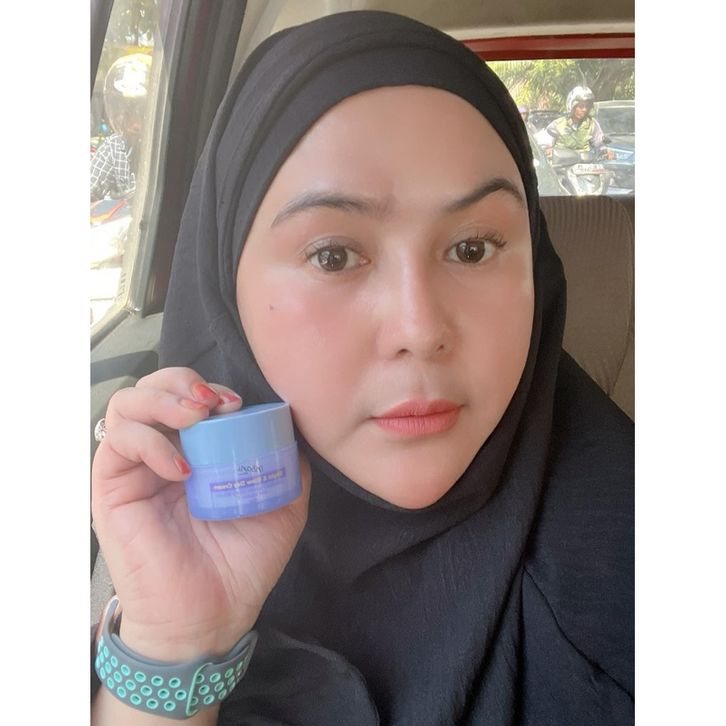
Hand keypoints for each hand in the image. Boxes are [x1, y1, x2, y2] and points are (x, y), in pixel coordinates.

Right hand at [91, 367, 310, 660]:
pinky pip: (117, 442)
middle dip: (181, 381)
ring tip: (195, 419)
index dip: (209, 387)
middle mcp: (162, 452)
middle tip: (212, 403)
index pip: (189, 395)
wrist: (212, 615)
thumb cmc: (242, 563)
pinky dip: (149, 443)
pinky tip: (181, 468)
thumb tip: (292, 428)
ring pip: (126, 404)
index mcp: (197, 451)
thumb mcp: (282, 506)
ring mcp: (135, 469)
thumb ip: (287, 466)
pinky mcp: (112, 489)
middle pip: (153, 387)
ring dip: (161, 399)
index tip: (237, 404)